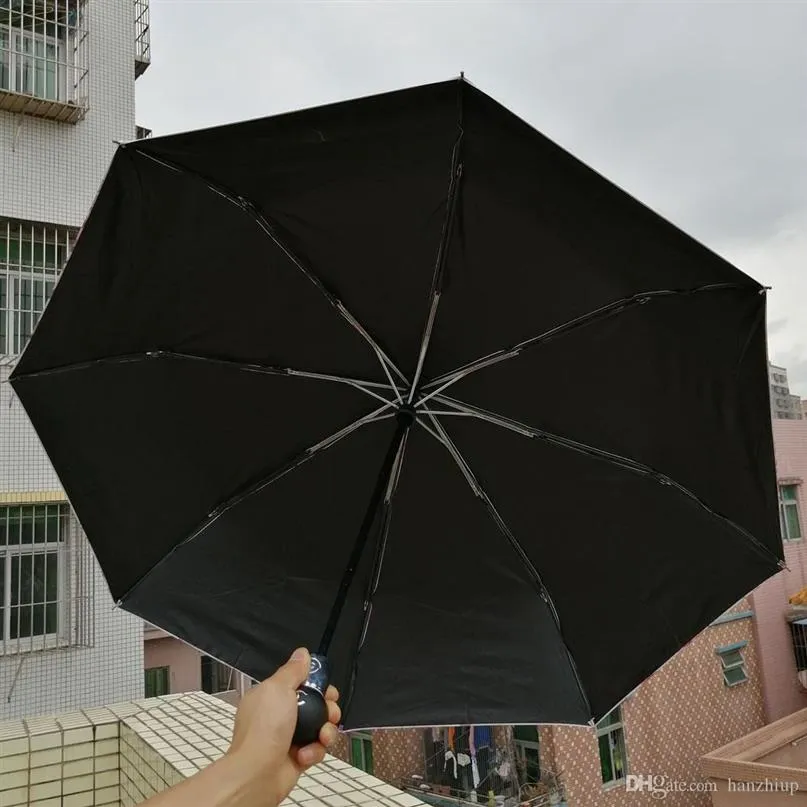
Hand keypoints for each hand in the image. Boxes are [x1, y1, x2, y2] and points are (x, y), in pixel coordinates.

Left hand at [223, 647, 341, 805]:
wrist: (258, 772)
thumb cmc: (266, 726)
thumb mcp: (278, 688)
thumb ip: (293, 670)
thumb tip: (302, 653)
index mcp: (271, 696)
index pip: (300, 683)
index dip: (317, 685)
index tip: (327, 690)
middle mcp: (279, 715)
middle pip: (314, 705)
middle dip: (328, 708)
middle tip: (331, 712)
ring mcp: (288, 737)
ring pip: (319, 727)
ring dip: (325, 730)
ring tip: (322, 735)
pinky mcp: (297, 758)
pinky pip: (315, 749)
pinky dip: (314, 751)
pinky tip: (306, 754)